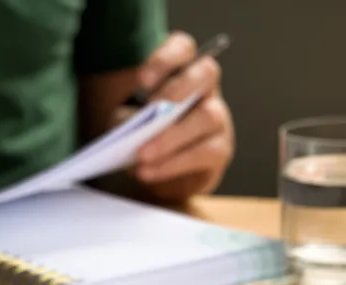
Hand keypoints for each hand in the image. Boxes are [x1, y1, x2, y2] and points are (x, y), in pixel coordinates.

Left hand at [131, 32, 234, 201]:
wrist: (156, 174)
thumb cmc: (140, 136)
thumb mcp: (125, 122)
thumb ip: (127, 118)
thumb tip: (134, 125)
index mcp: (179, 70)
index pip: (183, 48)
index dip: (165, 59)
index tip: (142, 81)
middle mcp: (204, 88)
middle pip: (206, 72)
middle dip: (178, 88)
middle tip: (152, 111)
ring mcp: (217, 117)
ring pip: (207, 116)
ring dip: (172, 136)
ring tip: (142, 154)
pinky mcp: (220, 149)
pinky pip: (204, 152)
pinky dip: (173, 164)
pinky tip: (148, 172)